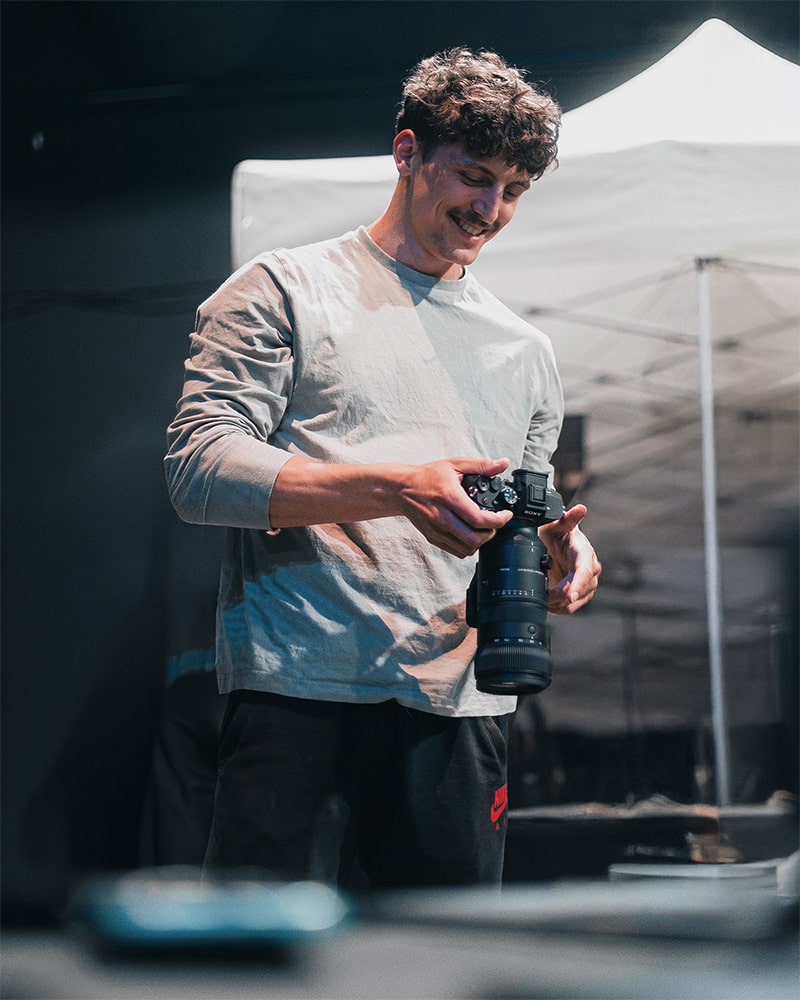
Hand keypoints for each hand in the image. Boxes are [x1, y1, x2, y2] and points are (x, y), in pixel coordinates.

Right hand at [398, 457, 513, 557]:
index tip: (505, 515)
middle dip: (491, 533)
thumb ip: (481, 465)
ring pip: (466, 548)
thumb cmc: (427, 476)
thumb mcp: (455, 464)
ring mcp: (436, 530)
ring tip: (483, 529)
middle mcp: (442, 517)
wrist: (402, 489)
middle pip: (474, 539)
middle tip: (495, 523)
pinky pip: (456, 551)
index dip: (498, 520)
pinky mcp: (433, 537)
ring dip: (480, 541)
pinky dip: (468, 546)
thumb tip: (503, 464)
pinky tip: (470, 533)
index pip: (479, 519)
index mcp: (449, 498)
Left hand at [538, 504, 600, 613]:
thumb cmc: (557, 533)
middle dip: (560, 595)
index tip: (569, 595)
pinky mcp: (580, 594)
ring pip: (574, 602)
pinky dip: (557, 607)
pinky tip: (547, 602)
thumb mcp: (557, 525)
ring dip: (557, 602)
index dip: (578, 584)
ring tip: (542, 597)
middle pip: (578, 590)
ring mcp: (587, 584)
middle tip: (543, 595)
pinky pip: (570, 607)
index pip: (585, 571)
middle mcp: (590, 569)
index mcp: (585, 552)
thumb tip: (580, 509)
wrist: (555, 544)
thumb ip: (567, 519)